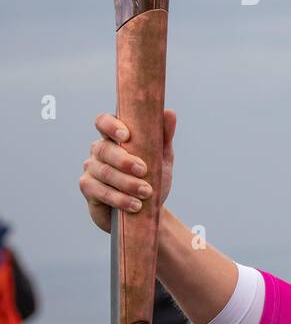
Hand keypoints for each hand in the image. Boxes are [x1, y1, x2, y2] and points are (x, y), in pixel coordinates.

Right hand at [79, 109, 176, 232]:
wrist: (147, 210)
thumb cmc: (152, 178)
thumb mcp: (162, 157)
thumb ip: (164, 136)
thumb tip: (169, 113)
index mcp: (115, 137)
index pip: (103, 122)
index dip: (110, 126)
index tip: (126, 136)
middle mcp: (99, 150)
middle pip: (104, 149)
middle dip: (125, 161)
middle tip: (144, 170)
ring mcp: (91, 169)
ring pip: (104, 172)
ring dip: (127, 183)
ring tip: (146, 192)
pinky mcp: (88, 188)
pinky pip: (100, 191)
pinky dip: (120, 198)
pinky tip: (135, 205)